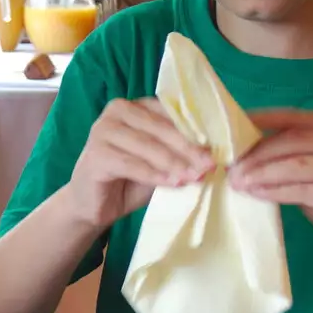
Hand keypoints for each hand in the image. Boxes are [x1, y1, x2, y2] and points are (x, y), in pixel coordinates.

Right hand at [64, 98, 213, 229]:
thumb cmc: (129, 181)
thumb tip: (212, 154)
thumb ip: (178, 152)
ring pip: (148, 145)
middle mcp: (117, 111)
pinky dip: (155, 174)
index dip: (195, 131)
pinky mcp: (95, 154)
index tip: (218, 149)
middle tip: (210, 165)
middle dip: (188, 148)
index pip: (170, 114)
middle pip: (160, 128)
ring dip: (174, 163)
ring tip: (195, 177)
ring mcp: (102, 130)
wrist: (94, 205)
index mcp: (135, 107)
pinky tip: (173, 183)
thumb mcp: (159, 162)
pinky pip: (132, 164)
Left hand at [229, 108, 312, 270]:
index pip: (296, 118)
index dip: (262, 120)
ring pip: (295, 164)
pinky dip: (274, 191)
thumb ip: (292, 157)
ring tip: (238, 182)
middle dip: (257, 153)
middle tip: (231, 167)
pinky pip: (301, 190)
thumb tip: (245, 151)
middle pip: (293, 140)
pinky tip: (256, 194)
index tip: (232, 128)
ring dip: (261, 173)